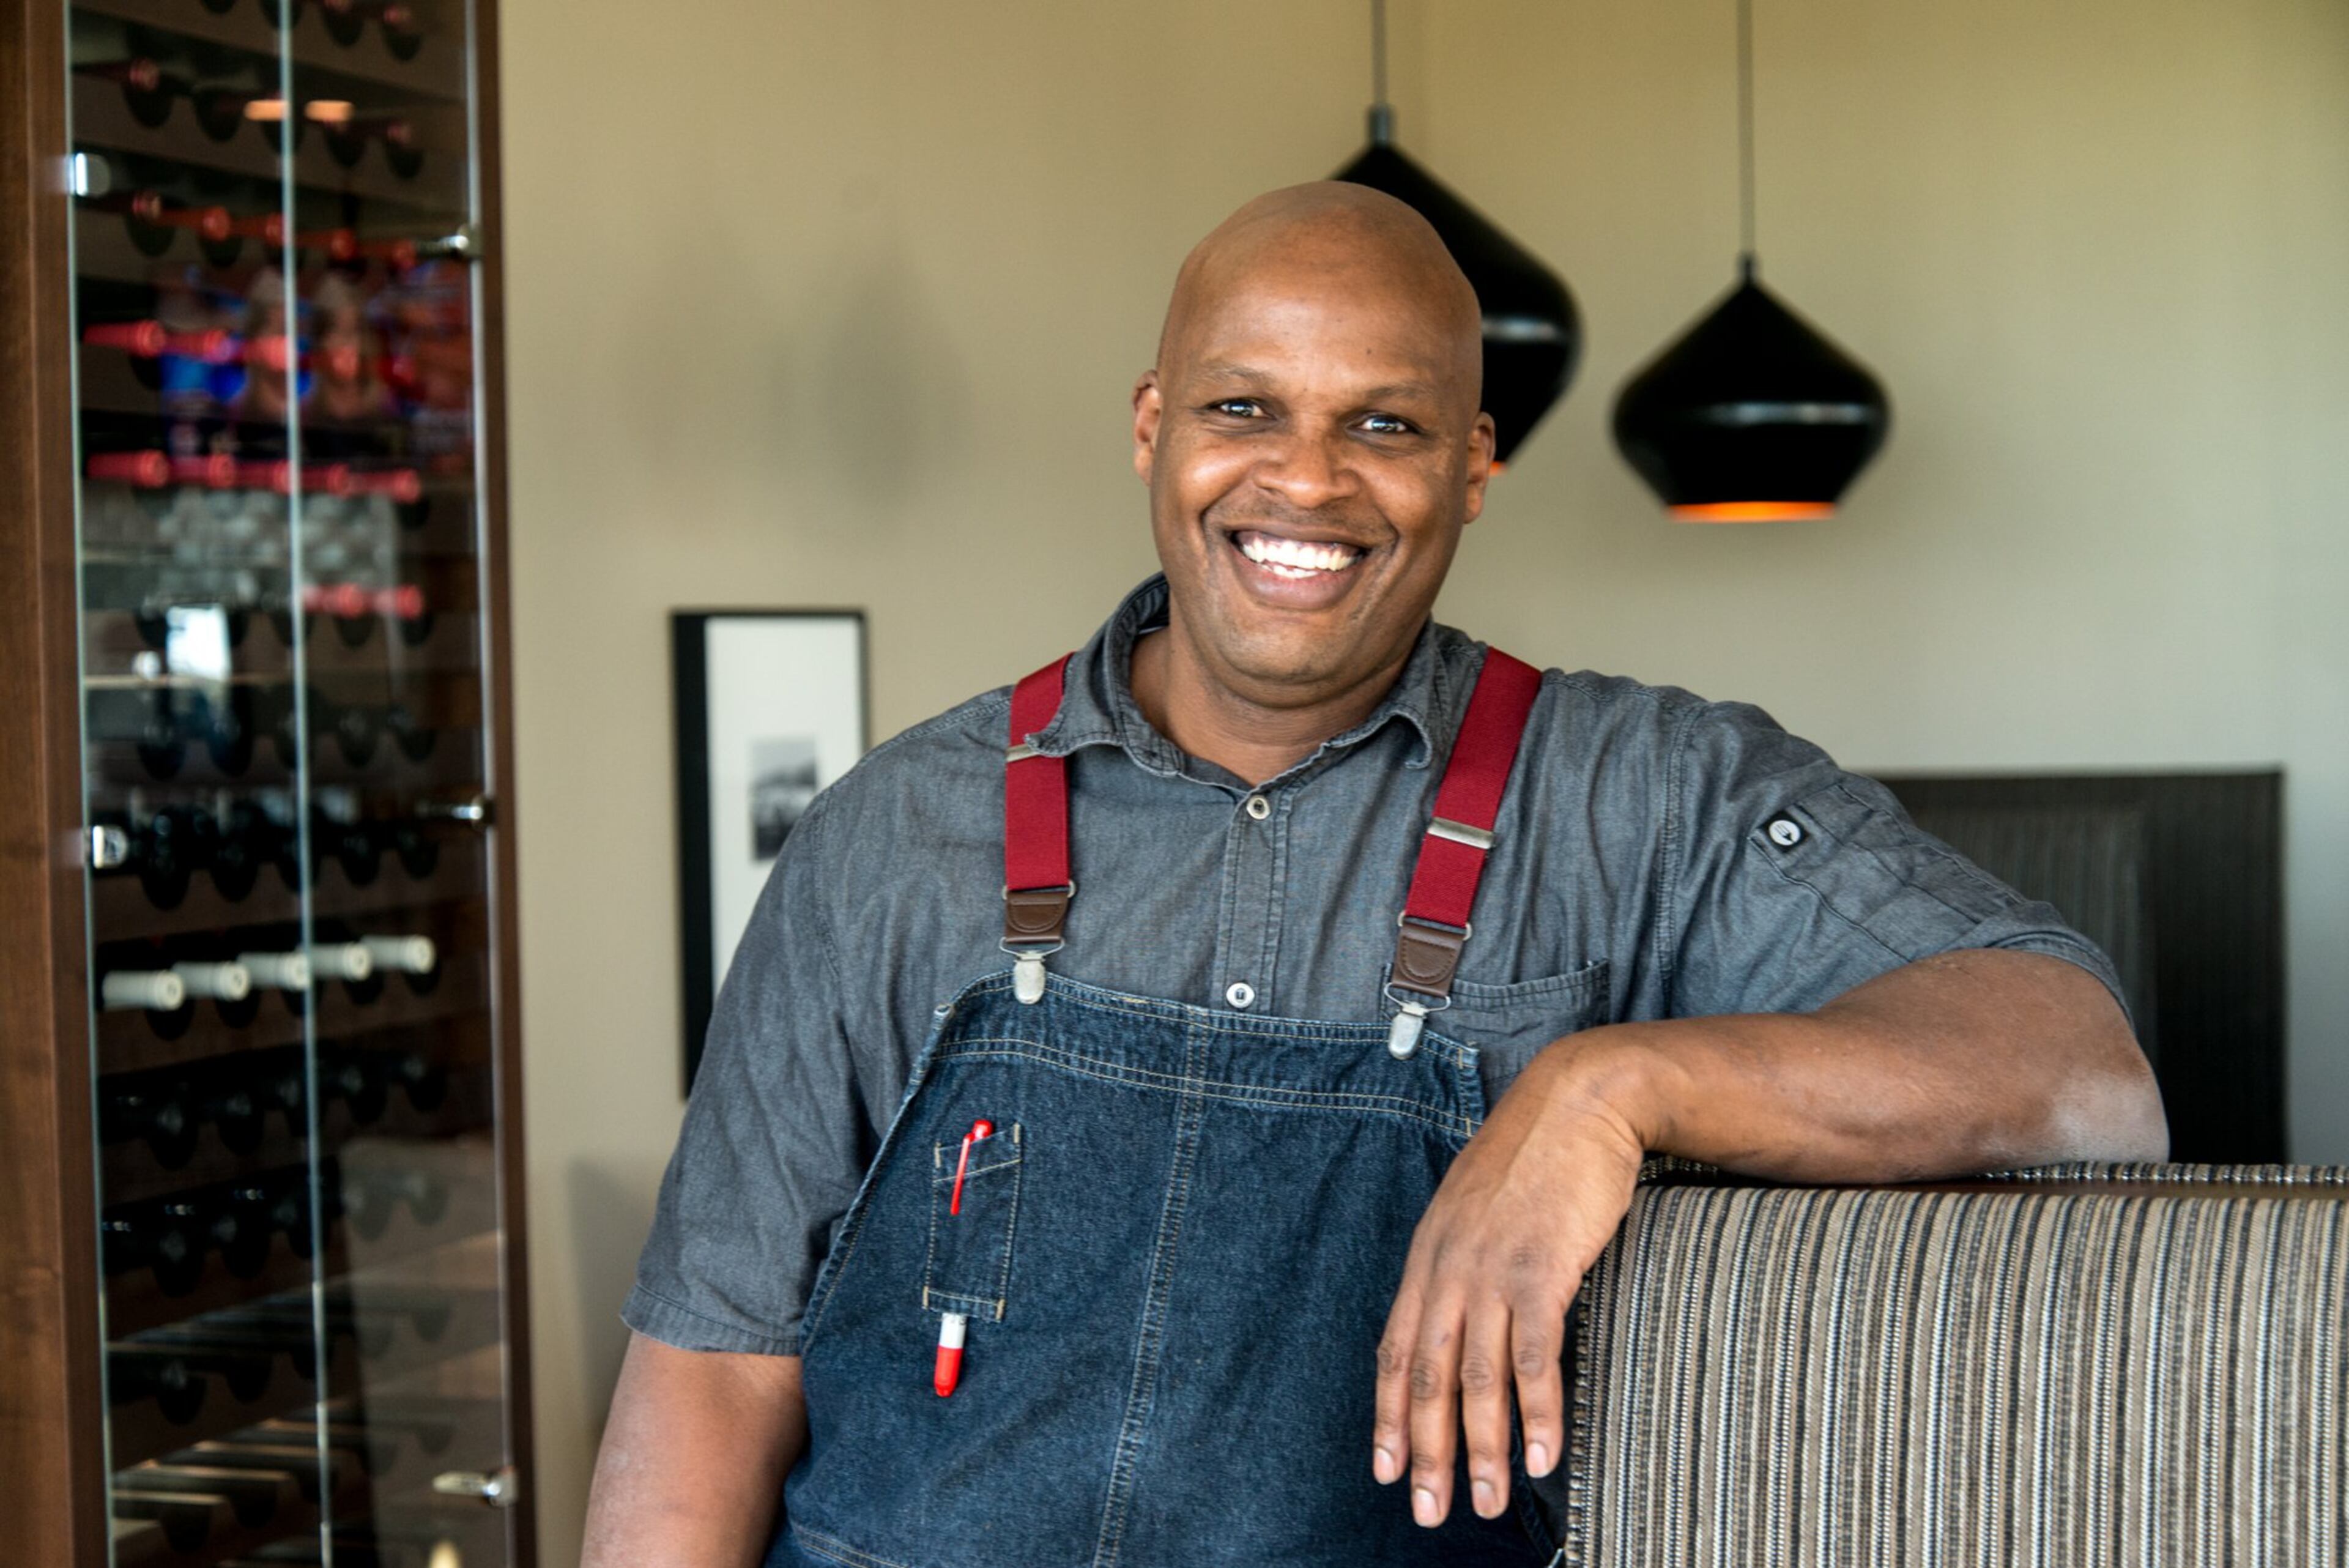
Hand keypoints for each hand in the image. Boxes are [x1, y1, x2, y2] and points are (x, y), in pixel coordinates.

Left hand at [1370, 1032, 1649, 1526]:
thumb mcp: (1477, 1209)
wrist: (1578, 1100)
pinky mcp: (1542, 1268)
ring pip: (1476, 1378)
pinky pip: (1534, 1354)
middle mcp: (1449, 1268)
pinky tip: (1544, 1455)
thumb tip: (1463, 1312)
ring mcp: (1492, 1269)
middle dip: (1425, 1453)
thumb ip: (1463, 1261)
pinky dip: (1538, 1411)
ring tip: (1490, 1504)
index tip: (1384, 1469)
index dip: (1387, 1415)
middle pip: (1426, 1378)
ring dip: (1482, 1450)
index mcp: (1429, 1257)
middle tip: (1430, 1512)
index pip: (1395, 1350)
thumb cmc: (1534, 1157)